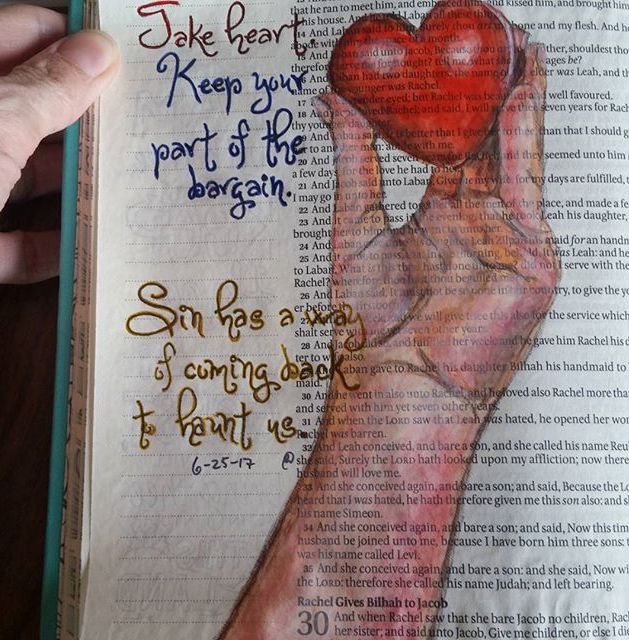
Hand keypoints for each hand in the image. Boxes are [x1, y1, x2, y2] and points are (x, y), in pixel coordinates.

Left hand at [0, 5, 118, 283]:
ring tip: (128, 186)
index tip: (131, 61)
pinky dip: (45, 250)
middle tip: (142, 126)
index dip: (78, 42)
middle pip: (31, 113)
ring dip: (73, 188)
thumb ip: (50, 88)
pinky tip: (84, 248)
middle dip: (85, 122)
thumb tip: (102, 50)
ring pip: (23, 179)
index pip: (24, 33)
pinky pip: (10, 243)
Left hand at [220, 43, 557, 638]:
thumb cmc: (371, 325)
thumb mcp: (357, 225)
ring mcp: (510, 240)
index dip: (452, 97)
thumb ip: (355, 159)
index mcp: (443, 219)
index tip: (438, 51)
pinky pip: (528, 180)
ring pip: (518, 149)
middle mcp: (480, 223)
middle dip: (489, 83)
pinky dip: (525, 127)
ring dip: (515, 90)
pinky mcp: (535, 263)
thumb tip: (334, 96)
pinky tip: (518, 78)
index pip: (457, 144)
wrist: (395, 392)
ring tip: (504, 33)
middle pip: (492, 138)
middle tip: (475, 25)